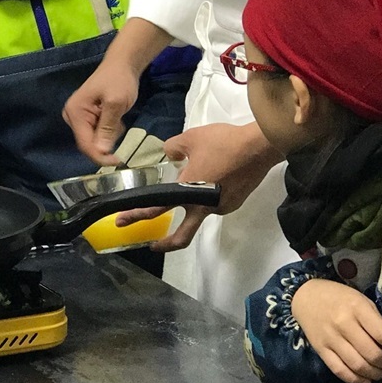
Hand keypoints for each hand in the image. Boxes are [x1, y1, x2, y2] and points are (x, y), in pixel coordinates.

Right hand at [63, 59, 139, 164]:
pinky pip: (97, 133)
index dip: (99, 156)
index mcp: (75, 112)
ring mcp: (79, 117)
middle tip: (120, 126)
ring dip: (109, 134)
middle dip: (105, 141)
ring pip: (94, 139)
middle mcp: (72, 116)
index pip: (84, 143)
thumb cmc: (119, 80)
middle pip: (88, 143)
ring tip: (118, 117)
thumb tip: (101, 151)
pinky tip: (116, 116)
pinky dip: (109, 129)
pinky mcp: (87, 117)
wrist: (123, 64)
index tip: (117, 160)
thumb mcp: (116, 103)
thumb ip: (107, 127)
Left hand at [114, 122, 282, 251]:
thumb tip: (170, 155)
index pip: (155, 208)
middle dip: (165, 244)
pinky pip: (216, 201)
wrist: (258, 148)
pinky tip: (219, 173)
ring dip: (195, 201)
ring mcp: (221, 208)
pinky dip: (211, 192)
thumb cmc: (222, 143)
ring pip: (201, 210)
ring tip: (205, 173)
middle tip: (153, 244)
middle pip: (182, 236)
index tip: (123, 222)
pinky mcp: (234, 203)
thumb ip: (173, 147)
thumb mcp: (190, 138)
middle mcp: (203, 207)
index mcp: (186, 192)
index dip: (136, 215)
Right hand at [291, 278, 381, 382]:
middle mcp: (344, 325)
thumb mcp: (360, 300)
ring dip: (376, 374)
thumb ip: (376, 320)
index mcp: (357, 308)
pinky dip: (357, 380)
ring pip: (359, 366)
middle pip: (373, 354)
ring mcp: (331, 339)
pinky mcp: (321, 350)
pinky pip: (341, 371)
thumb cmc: (339, 296)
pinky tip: (367, 380)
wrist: (305, 296)